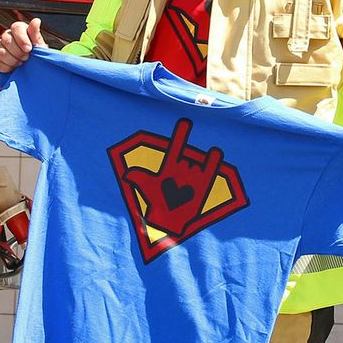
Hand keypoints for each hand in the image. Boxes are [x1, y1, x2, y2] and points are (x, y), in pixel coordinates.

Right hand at [0, 18, 42, 72]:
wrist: (31, 74)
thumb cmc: (36, 59)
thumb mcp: (39, 47)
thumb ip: (35, 34)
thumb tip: (36, 21)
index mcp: (19, 31)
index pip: (16, 27)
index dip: (22, 38)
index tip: (28, 49)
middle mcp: (7, 37)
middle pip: (6, 39)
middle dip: (18, 52)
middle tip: (26, 59)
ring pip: (0, 51)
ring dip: (12, 61)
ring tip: (20, 64)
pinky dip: (5, 68)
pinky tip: (12, 69)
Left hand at [123, 119, 222, 235]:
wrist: (169, 221)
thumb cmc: (157, 202)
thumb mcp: (147, 187)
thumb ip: (140, 177)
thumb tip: (128, 173)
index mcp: (170, 166)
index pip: (177, 146)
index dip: (182, 134)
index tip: (186, 121)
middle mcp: (183, 168)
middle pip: (187, 159)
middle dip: (182, 170)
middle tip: (173, 188)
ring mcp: (194, 175)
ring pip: (196, 166)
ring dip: (192, 176)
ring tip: (183, 192)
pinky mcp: (205, 183)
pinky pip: (212, 167)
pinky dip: (214, 159)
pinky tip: (215, 151)